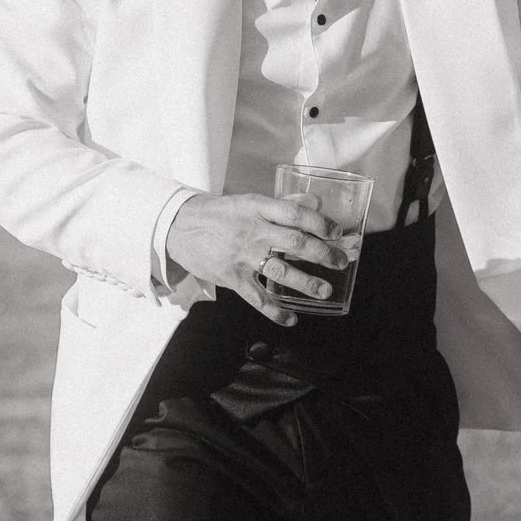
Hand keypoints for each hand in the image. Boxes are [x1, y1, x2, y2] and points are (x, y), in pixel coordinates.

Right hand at [165, 192, 355, 326]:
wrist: (179, 227)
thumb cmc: (221, 214)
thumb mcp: (250, 201)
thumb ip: (284, 204)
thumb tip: (316, 203)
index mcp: (258, 208)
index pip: (295, 214)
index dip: (320, 223)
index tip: (337, 232)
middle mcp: (253, 231)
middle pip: (294, 242)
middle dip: (322, 254)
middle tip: (341, 262)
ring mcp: (242, 256)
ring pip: (280, 271)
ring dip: (305, 283)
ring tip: (324, 291)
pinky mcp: (231, 277)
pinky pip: (257, 297)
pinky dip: (274, 310)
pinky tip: (291, 318)